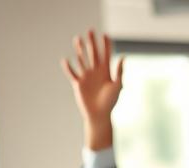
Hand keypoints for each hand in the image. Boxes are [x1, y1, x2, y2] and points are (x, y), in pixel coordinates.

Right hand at [61, 30, 123, 149]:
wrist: (99, 115)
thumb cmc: (110, 102)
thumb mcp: (117, 86)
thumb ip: (119, 71)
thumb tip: (123, 57)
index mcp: (106, 72)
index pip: (106, 55)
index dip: (106, 45)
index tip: (105, 34)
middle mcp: (95, 72)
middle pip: (93, 54)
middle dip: (92, 42)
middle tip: (90, 31)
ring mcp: (86, 77)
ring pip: (82, 60)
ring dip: (79, 50)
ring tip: (77, 39)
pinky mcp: (78, 84)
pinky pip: (72, 73)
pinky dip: (68, 67)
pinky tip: (65, 60)